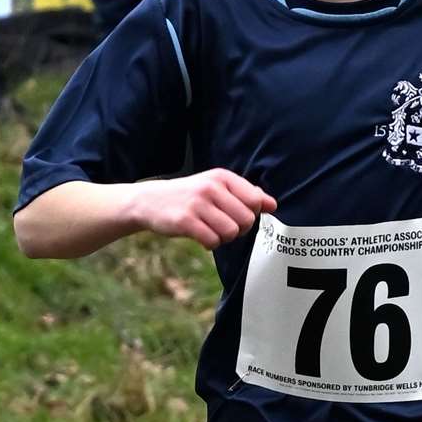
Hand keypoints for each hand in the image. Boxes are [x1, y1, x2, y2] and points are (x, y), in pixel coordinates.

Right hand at [132, 169, 276, 249]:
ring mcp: (197, 204)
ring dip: (224, 238)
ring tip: (212, 232)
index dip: (251, 214)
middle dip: (240, 230)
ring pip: (231, 232)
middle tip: (224, 227)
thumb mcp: (216, 187)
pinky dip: (211, 244)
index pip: (255, 200)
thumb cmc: (190, 196)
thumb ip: (245, 194)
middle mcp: (211, 187)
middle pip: (247, 219)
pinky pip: (213, 241)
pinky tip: (201, 237)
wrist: (149, 201)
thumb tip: (272, 204)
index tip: (237, 216)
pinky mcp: (185, 221)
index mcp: (222, 177)